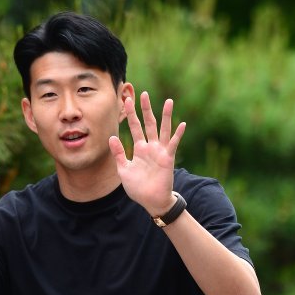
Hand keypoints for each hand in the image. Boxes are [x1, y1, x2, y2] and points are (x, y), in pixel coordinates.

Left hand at [109, 91, 185, 215]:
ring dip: (166, 116)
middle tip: (144, 94)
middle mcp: (150, 147)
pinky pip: (173, 144)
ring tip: (169, 101)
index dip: (131, 114)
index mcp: (140, 148)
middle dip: (146, 109)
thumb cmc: (138, 188)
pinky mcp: (167, 158)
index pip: (135, 127)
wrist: (151, 201)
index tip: (127, 100)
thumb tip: (111, 137)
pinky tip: (182, 124)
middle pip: (149, 123)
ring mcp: (160, 151)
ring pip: (163, 129)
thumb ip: (119, 154)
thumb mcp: (124, 170)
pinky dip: (178, 134)